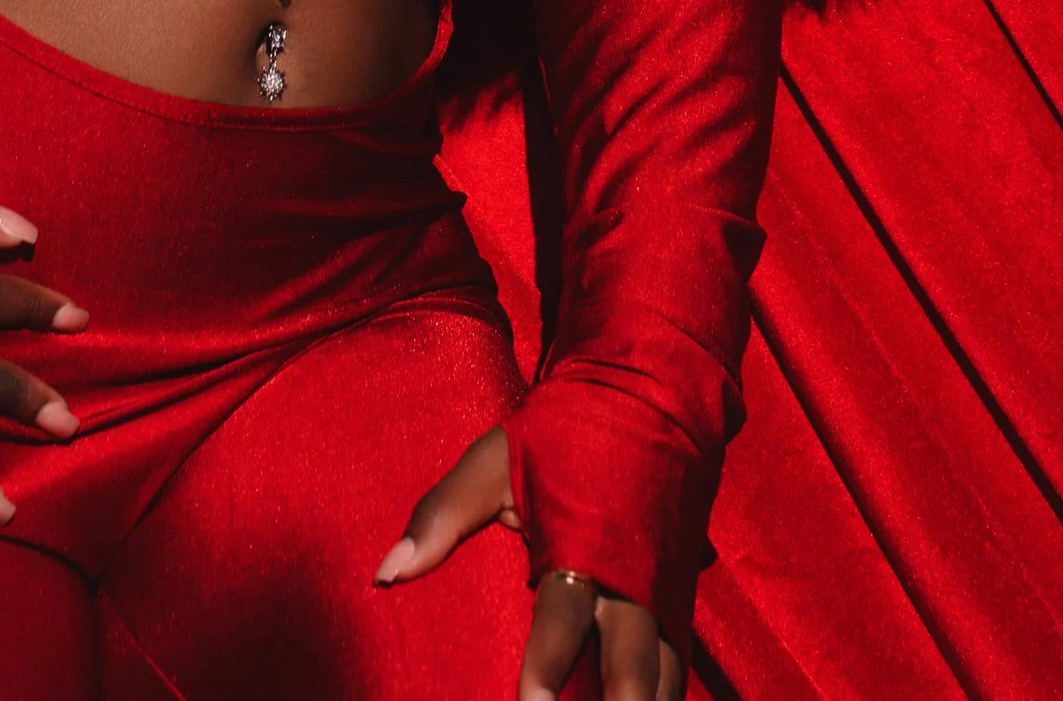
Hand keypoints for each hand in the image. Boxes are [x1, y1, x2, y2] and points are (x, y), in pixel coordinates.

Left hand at [377, 422, 681, 700]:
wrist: (652, 391)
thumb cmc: (564, 430)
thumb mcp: (495, 462)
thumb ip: (441, 518)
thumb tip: (383, 574)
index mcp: (583, 543)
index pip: (563, 615)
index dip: (548, 663)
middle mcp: (630, 576)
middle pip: (632, 661)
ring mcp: (663, 590)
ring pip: (664, 674)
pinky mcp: (679, 597)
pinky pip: (678, 664)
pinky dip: (664, 697)